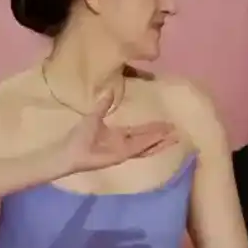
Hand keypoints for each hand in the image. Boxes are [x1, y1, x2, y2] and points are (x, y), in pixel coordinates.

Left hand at [61, 91, 178, 172]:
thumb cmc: (79, 135)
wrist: (70, 150)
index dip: (153, 128)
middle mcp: (124, 144)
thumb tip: (109, 91)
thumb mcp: (94, 116)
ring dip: (160, 142)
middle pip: (148, 139)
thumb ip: (103, 105)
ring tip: (175, 138)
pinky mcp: (121, 156)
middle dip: (161, 135)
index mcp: (118, 135)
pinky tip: (161, 142)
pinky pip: (139, 150)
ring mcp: (124, 151)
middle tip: (177, 130)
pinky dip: (150, 146)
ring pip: (147, 146)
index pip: (140, 131)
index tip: (166, 123)